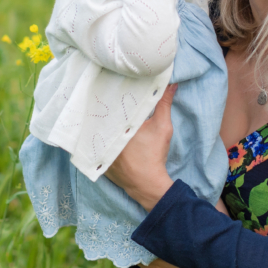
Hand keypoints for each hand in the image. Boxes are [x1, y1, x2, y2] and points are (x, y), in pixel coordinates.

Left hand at [103, 83, 177, 211]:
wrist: (147, 183)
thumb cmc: (154, 154)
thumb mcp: (162, 126)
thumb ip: (164, 104)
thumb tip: (171, 84)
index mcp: (119, 124)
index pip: (111, 105)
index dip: (112, 95)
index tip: (113, 86)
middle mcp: (105, 134)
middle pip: (102, 116)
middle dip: (105, 108)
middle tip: (108, 97)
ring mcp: (99, 148)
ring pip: (97, 129)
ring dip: (100, 123)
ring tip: (102, 112)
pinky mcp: (98, 159)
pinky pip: (95, 144)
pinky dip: (99, 138)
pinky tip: (101, 133)